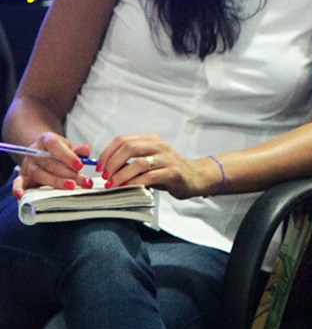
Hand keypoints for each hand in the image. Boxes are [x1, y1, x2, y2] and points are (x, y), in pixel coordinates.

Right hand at [11, 132, 94, 196]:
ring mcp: (27, 165)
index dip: (68, 156)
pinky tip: (21, 195)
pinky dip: (18, 189)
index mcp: (46, 140)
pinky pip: (17, 183)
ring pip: (40, 174)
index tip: (80, 166)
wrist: (41, 151)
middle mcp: (34, 151)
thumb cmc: (59, 150)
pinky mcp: (22, 176)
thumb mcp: (69, 146)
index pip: (55, 146)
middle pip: (50, 163)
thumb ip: (78, 149)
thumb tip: (86, 150)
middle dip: (68, 173)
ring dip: (57, 182)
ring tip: (72, 186)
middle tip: (83, 180)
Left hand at [95, 134, 218, 198]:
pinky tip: (127, 188)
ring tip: (113, 185)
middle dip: (112, 163)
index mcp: (151, 139)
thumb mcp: (148, 160)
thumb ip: (131, 160)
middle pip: (129, 147)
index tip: (100, 167)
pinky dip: (135, 183)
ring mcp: (168, 159)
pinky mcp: (173, 173)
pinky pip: (150, 177)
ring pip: (138, 163)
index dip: (107, 153)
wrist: (194, 177)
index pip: (123, 140)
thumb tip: (105, 167)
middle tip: (106, 177)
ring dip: (121, 175)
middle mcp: (159, 145)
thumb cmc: (166, 170)